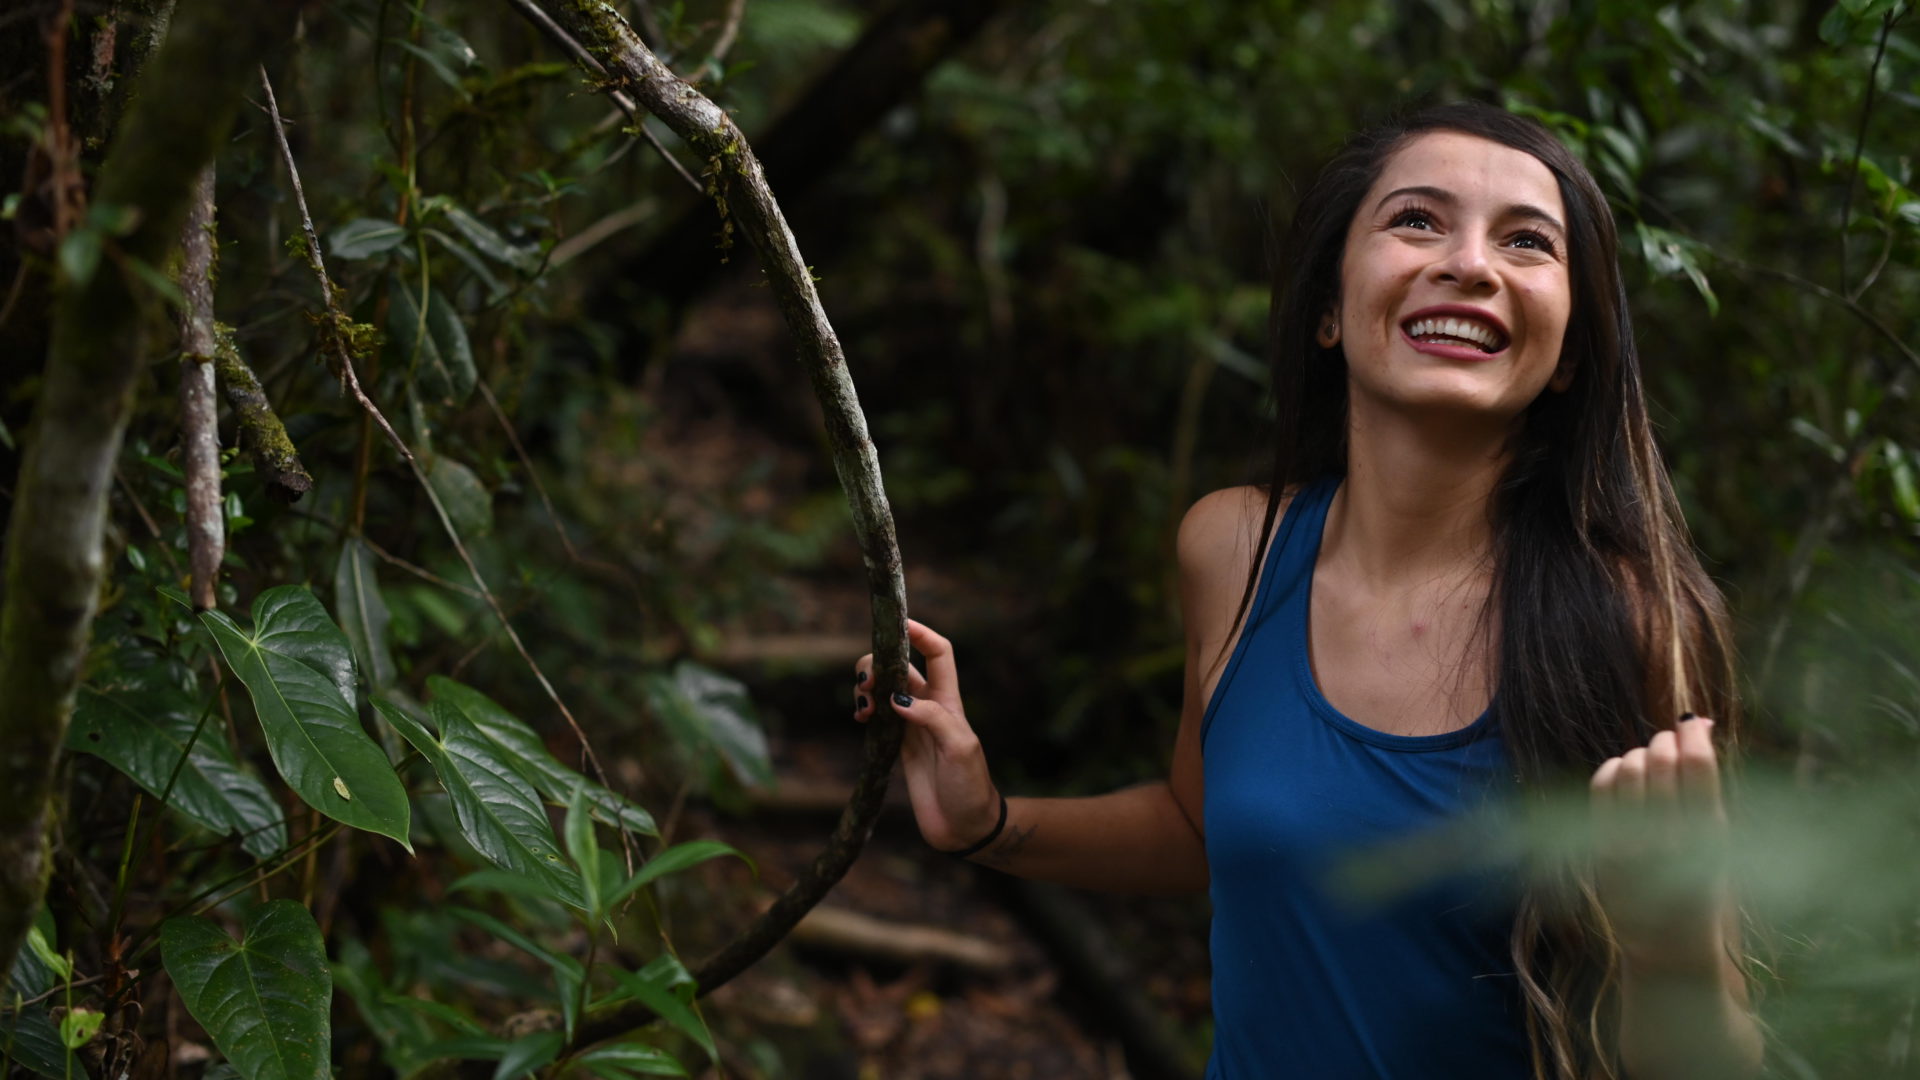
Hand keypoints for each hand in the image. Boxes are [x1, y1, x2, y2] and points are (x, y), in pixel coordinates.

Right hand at [853, 619, 1000, 852]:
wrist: (964, 828)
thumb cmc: (969, 786)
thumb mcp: (959, 748)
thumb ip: (931, 719)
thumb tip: (897, 698)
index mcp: (949, 701)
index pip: (938, 652)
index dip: (921, 633)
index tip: (898, 624)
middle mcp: (929, 707)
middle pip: (900, 666)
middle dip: (878, 663)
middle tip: (866, 684)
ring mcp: (911, 726)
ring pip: (883, 688)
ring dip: (866, 686)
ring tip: (861, 706)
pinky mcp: (897, 746)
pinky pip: (876, 716)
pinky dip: (863, 709)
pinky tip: (860, 719)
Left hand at [1589, 715, 1730, 970]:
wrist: (1669, 947)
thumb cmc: (1704, 886)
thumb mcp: (1720, 842)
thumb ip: (1708, 788)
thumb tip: (1699, 722)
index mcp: (1709, 837)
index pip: (1697, 765)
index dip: (1693, 733)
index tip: (1694, 723)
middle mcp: (1667, 837)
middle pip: (1660, 759)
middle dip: (1666, 741)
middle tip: (1671, 744)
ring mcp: (1630, 842)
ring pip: (1628, 767)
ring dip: (1640, 754)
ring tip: (1651, 764)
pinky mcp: (1601, 848)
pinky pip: (1601, 786)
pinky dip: (1613, 769)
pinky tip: (1625, 775)